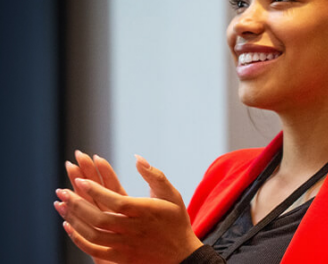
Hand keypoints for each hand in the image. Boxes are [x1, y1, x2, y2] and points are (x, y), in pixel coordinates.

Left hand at [54, 155, 201, 263]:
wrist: (181, 256)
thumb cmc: (175, 221)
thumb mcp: (171, 195)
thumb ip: (155, 175)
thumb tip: (137, 158)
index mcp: (146, 211)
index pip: (116, 200)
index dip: (96, 190)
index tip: (81, 179)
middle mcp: (134, 229)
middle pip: (100, 218)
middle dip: (78, 203)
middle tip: (62, 190)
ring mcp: (126, 245)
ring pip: (94, 233)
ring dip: (74, 218)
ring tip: (61, 203)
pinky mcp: (121, 258)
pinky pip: (94, 249)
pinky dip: (78, 238)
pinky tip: (68, 225)